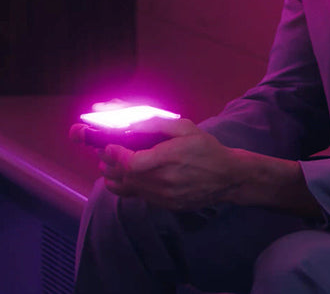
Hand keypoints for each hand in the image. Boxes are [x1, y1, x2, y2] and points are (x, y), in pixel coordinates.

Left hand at [97, 117, 241, 209]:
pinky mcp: (166, 205)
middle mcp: (164, 180)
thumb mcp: (186, 128)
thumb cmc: (207, 148)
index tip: (108, 145)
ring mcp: (164, 196)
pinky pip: (140, 197)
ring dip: (115, 177)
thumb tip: (132, 124)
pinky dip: (127, 188)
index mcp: (170, 158)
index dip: (116, 155)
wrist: (227, 177)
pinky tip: (123, 178)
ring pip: (130, 189)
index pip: (132, 162)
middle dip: (110, 163)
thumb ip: (158, 125)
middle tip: (102, 153)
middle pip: (126, 176)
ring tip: (107, 166)